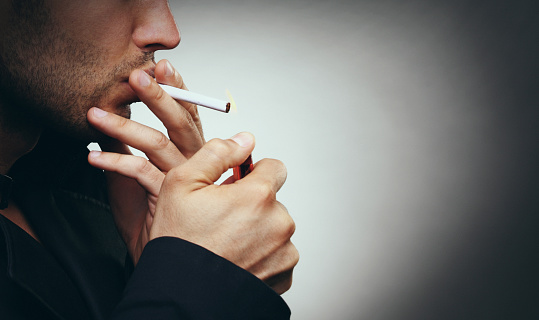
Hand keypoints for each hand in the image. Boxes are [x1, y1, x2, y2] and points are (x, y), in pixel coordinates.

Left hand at [88, 60, 203, 262]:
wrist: (158, 250)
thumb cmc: (153, 213)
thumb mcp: (139, 171)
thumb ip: (132, 145)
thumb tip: (111, 115)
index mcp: (194, 151)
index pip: (189, 114)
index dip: (178, 88)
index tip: (161, 65)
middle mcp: (194, 162)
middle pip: (180, 123)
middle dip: (159, 96)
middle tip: (137, 76)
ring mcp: (184, 180)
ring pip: (158, 144)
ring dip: (123, 126)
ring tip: (94, 115)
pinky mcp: (168, 197)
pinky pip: (140, 173)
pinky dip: (113, 162)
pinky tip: (93, 156)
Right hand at [151, 133, 298, 293]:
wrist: (180, 294)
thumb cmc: (178, 241)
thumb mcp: (182, 184)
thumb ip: (217, 153)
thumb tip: (244, 139)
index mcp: (258, 196)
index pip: (275, 167)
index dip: (254, 173)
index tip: (238, 185)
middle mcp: (279, 223)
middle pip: (273, 201)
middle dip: (253, 205)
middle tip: (223, 219)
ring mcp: (283, 252)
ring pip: (275, 228)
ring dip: (258, 231)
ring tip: (227, 243)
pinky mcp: (283, 275)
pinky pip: (277, 255)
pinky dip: (261, 255)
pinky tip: (236, 260)